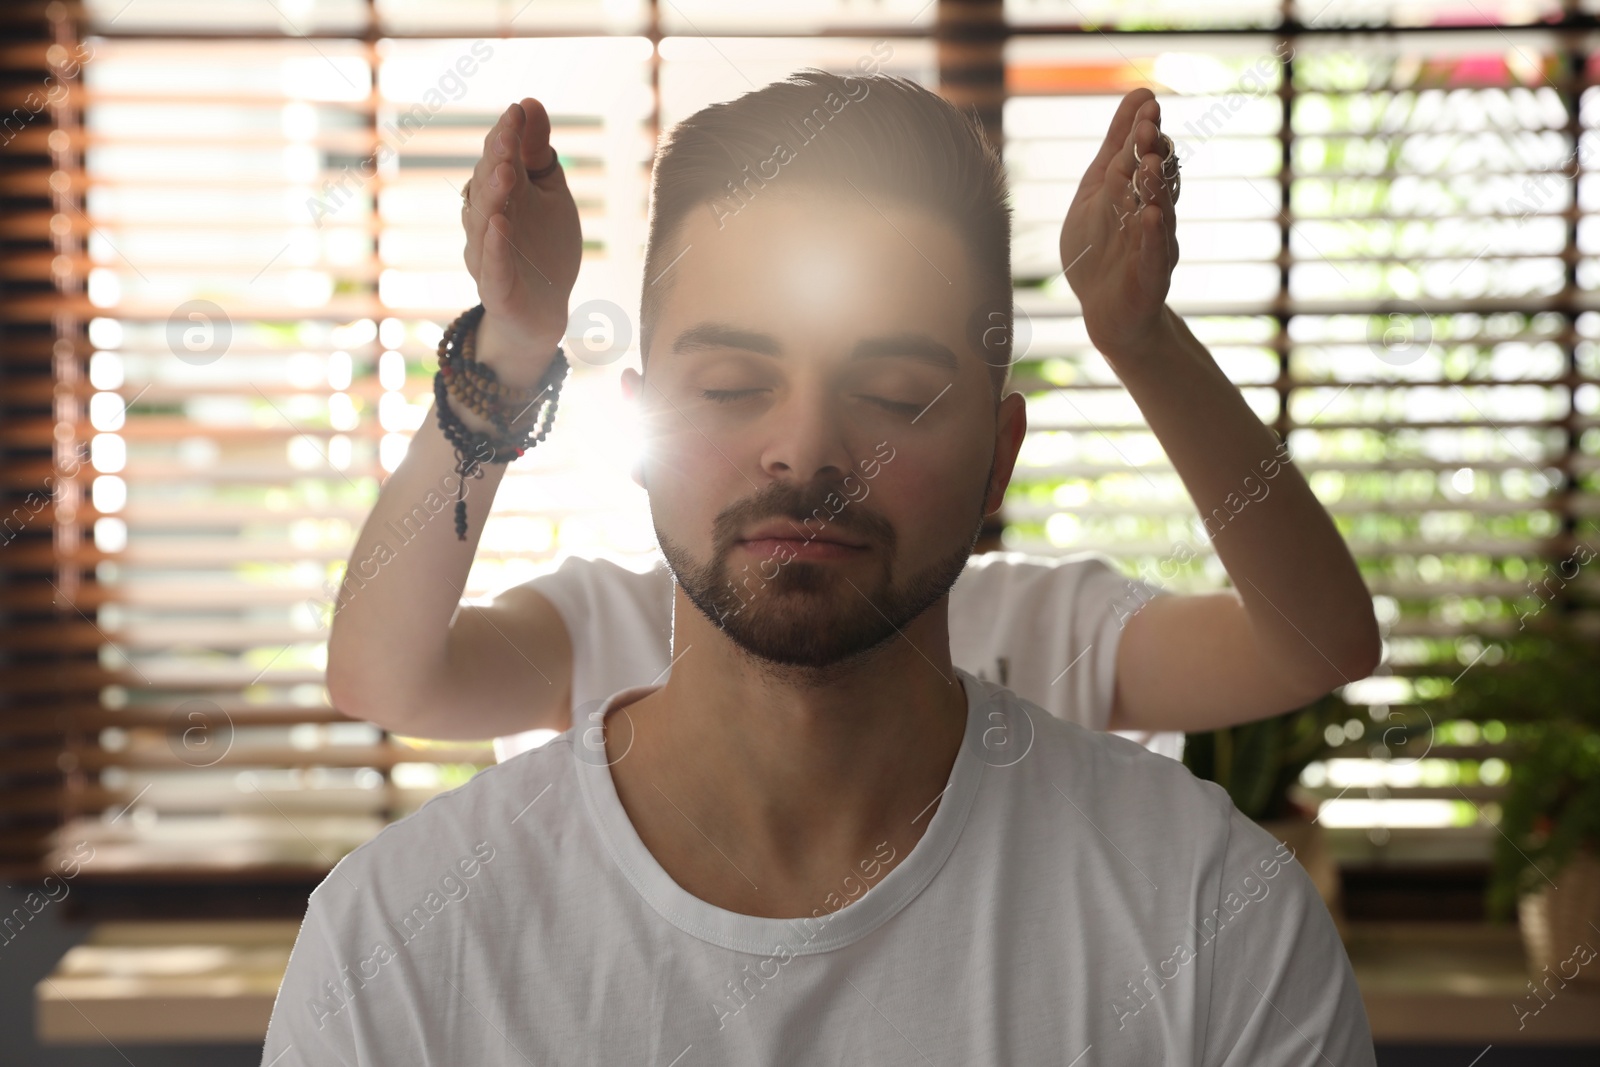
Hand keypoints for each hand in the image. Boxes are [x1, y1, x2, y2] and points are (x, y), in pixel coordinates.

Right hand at [461, 98, 581, 384]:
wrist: (543, 312)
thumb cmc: (544, 247)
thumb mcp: (549, 194)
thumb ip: (539, 154)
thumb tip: (530, 102)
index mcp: (499, 195)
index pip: (496, 158)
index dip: (505, 136)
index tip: (518, 111)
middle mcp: (486, 221)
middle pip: (486, 186)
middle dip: (496, 160)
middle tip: (509, 136)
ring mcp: (488, 255)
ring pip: (485, 222)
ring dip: (494, 196)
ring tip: (507, 171)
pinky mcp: (497, 288)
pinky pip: (494, 265)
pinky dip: (496, 246)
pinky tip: (502, 224)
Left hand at [1059, 88, 1179, 365]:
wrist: (1108, 311)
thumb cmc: (1099, 248)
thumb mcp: (1097, 191)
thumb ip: (1114, 149)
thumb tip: (1138, 94)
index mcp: (1138, 191)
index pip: (1146, 153)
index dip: (1146, 129)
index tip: (1145, 102)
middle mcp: (1153, 212)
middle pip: (1156, 178)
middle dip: (1152, 151)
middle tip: (1147, 126)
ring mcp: (1155, 244)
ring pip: (1160, 210)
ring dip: (1155, 187)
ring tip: (1148, 164)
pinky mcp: (1150, 275)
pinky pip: (1154, 253)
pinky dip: (1152, 235)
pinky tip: (1151, 217)